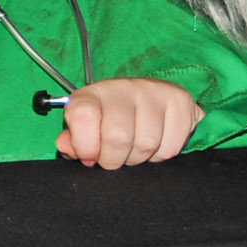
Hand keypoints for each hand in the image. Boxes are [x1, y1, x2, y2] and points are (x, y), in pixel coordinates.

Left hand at [54, 78, 202, 167]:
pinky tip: (154, 143)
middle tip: (114, 158)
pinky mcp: (179, 101)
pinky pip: (170, 147)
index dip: (85, 145)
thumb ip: (73, 141)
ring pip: (147, 145)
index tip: (89, 156)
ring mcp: (154, 91)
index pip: (83, 115)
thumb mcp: (84, 129)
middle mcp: (123, 87)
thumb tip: (66, 148)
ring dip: (139, 158)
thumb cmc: (109, 120)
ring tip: (133, 149)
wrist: (147, 99)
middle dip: (114, 159)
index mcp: (92, 93)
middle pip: (118, 137)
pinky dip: (161, 155)